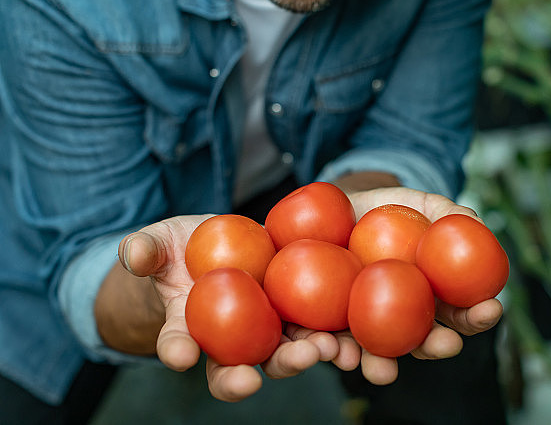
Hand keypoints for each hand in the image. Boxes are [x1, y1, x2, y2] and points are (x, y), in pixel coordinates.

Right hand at [118, 215, 358, 401]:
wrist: (216, 244)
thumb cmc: (177, 250)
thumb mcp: (156, 244)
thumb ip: (143, 249)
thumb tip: (133, 252)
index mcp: (190, 328)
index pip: (180, 345)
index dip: (179, 350)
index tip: (182, 354)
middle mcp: (233, 339)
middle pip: (250, 363)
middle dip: (272, 366)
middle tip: (292, 360)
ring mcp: (269, 327)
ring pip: (292, 349)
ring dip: (314, 353)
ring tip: (332, 349)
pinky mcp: (299, 309)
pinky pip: (321, 323)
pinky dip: (340, 330)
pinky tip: (356, 328)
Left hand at [343, 186, 504, 384]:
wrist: (340, 210)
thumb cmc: (390, 209)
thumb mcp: (421, 205)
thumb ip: (446, 212)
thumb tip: (471, 220)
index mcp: (436, 296)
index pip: (464, 311)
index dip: (481, 314)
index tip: (491, 308)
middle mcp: (408, 318)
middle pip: (427, 342)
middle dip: (439, 348)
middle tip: (448, 345)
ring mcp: (372, 324)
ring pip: (381, 354)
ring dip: (383, 367)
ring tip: (382, 371)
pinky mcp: (336, 324)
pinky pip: (336, 342)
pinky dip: (337, 352)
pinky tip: (336, 352)